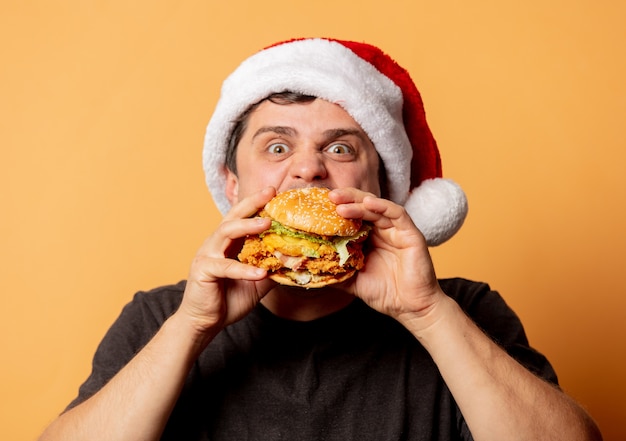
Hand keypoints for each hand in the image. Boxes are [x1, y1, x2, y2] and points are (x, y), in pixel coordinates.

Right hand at [177, 187, 276, 339]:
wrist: (205, 322)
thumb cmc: (229, 300)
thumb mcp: (257, 283)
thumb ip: (273, 269)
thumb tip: (297, 262)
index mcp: (228, 243)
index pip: (242, 217)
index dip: (257, 204)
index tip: (274, 192)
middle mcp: (215, 244)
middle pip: (233, 216)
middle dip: (252, 203)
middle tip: (270, 193)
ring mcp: (207, 255)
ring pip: (226, 232)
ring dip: (247, 226)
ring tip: (267, 223)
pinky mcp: (203, 270)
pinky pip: (226, 267)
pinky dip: (244, 269)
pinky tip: (261, 272)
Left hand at [331, 188, 445, 325]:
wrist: (410, 308)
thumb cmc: (385, 294)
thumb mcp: (352, 281)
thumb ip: (335, 272)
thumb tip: (310, 269)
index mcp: (370, 238)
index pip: (353, 216)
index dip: (337, 209)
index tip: (319, 206)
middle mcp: (383, 230)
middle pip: (363, 206)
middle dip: (346, 199)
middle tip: (329, 196)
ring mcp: (397, 230)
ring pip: (377, 207)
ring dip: (358, 202)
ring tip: (340, 203)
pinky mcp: (411, 233)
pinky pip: (397, 213)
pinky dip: (382, 206)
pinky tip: (368, 203)